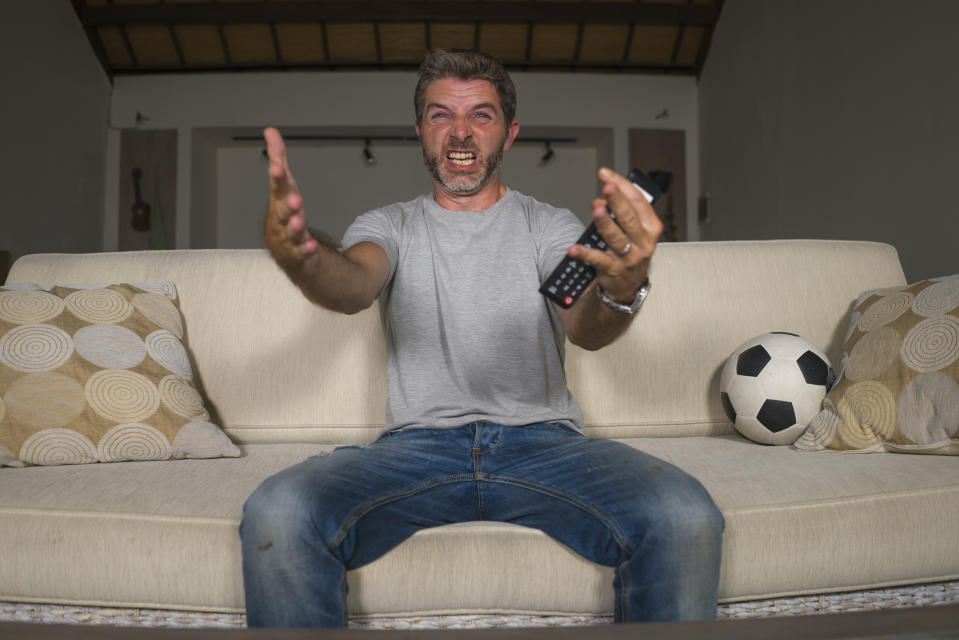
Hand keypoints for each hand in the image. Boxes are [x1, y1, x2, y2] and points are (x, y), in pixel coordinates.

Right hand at [263, 127, 317, 261]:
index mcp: (279, 200)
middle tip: (294, 198)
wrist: (287, 251)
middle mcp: (281, 219)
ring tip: (298, 220)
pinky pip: (302, 252)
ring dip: (294, 226)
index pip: (277, 187)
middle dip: (287, 204)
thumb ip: (278, 159)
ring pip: (291, 232)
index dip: (277, 177)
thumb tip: (271, 131)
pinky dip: (306, 249)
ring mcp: (289, 237)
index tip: (276, 167)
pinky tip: (310, 246)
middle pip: (282, 211)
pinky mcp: (300, 252)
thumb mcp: (284, 185)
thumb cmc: (285, 214)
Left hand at [569, 167, 663, 302]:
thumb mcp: (636, 231)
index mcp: (651, 226)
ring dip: (605, 222)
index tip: (605, 174)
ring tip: (596, 209)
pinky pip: (598, 259)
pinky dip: (584, 253)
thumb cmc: (631, 251)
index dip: (621, 185)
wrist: (630, 286)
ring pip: (616, 237)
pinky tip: (573, 248)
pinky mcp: (614, 270)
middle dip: (617, 200)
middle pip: (629, 217)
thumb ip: (622, 213)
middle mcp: (643, 241)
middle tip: (606, 186)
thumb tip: (602, 198)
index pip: (638, 200)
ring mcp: (629, 257)